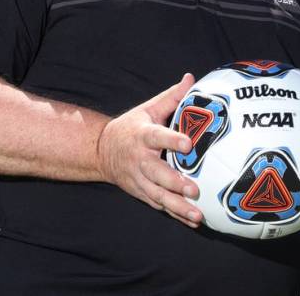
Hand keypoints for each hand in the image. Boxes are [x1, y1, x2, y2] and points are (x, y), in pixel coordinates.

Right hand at [96, 73, 202, 226]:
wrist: (101, 151)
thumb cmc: (133, 126)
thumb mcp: (148, 109)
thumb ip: (172, 96)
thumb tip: (191, 78)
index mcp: (143, 136)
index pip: (158, 137)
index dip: (173, 140)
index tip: (189, 143)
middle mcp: (140, 160)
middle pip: (157, 173)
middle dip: (175, 183)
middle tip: (194, 190)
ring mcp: (139, 179)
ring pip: (158, 195)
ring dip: (178, 206)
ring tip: (197, 215)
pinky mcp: (141, 192)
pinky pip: (158, 205)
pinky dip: (174, 214)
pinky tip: (191, 220)